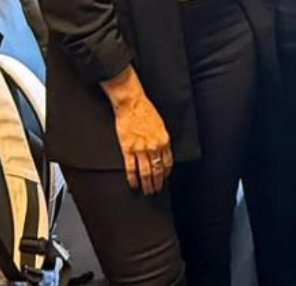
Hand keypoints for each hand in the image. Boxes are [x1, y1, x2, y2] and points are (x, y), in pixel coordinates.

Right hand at [102, 68, 173, 194]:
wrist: (132, 104)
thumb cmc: (146, 111)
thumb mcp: (161, 125)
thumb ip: (162, 140)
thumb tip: (162, 153)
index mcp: (164, 141)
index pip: (168, 163)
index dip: (166, 173)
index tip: (164, 179)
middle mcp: (154, 147)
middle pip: (157, 171)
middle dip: (157, 183)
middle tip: (156, 190)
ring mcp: (140, 149)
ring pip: (145, 173)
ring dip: (146, 184)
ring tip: (146, 191)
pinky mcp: (127, 149)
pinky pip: (131, 168)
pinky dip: (132, 179)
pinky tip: (133, 184)